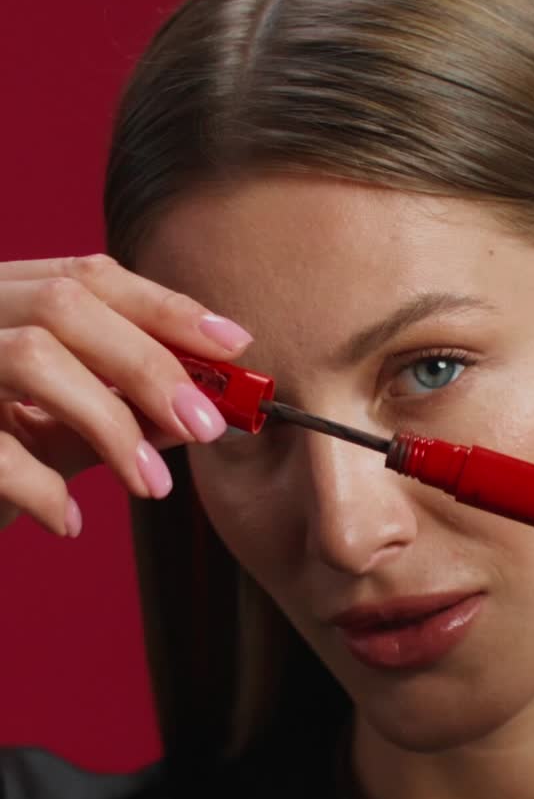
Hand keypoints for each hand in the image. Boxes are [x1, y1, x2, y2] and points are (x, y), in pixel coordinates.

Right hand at [0, 254, 252, 537]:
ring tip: (153, 485)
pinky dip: (42, 489)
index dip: (165, 305)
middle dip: (149, 363)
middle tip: (206, 426)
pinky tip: (67, 523)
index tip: (235, 342)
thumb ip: (114, 414)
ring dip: (110, 423)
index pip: (87, 275)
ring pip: (32, 357)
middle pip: (66, 305)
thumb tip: (201, 409)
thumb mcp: (49, 433)